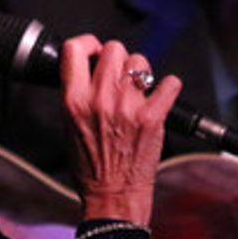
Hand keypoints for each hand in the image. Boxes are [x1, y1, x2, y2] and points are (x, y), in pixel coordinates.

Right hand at [60, 36, 180, 225]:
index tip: (95, 50)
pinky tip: (159, 100)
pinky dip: (167, 89)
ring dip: (141, 73)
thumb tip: (91, 67)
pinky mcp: (152, 117)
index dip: (87, 43)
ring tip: (138, 92)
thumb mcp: (68, 126)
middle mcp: (99, 100)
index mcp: (74, 101)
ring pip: (140, 61)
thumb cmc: (90, 166)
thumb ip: (77, 94)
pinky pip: (169, 82)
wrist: (113, 195)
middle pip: (114, 49)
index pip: (75, 49)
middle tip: (120, 77)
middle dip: (118, 59)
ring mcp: (127, 107)